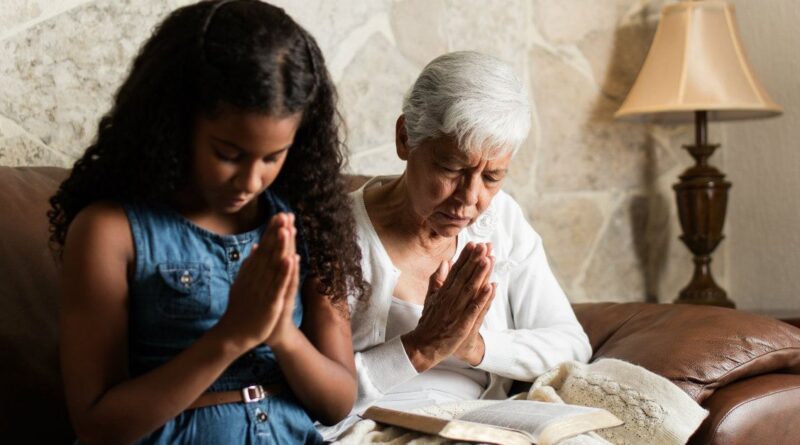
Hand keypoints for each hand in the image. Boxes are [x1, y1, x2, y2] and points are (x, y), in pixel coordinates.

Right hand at [214, 213, 296, 352]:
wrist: (234, 335)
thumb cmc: (241, 308)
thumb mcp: (244, 283)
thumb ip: (249, 265)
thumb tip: (255, 247)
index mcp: (251, 273)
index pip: (263, 248)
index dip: (271, 231)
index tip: (279, 215)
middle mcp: (255, 277)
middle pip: (268, 252)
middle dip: (277, 233)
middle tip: (284, 214)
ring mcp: (262, 289)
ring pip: (273, 265)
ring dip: (280, 247)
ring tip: (287, 229)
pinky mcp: (270, 303)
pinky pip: (278, 285)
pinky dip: (284, 272)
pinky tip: (290, 259)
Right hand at [402, 242, 493, 371]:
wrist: (423, 345)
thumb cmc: (429, 322)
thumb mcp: (430, 297)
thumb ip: (437, 279)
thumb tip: (445, 262)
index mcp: (443, 292)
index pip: (455, 270)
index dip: (465, 257)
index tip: (474, 244)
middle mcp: (449, 299)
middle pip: (464, 276)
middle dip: (474, 260)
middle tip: (484, 246)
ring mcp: (455, 311)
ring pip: (470, 289)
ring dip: (480, 274)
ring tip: (488, 259)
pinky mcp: (462, 324)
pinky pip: (474, 309)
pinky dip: (482, 298)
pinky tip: (491, 287)